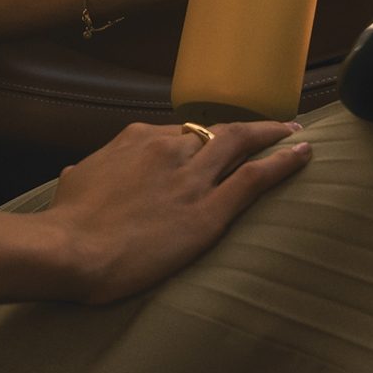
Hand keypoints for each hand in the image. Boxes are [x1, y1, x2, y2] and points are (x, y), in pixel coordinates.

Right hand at [45, 119, 310, 303]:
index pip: (178, 133)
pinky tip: (303, 154)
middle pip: (217, 130)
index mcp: (136, 139)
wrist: (73, 247)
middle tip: (275, 125)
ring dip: (273, 135)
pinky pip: (254, 179)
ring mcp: (191, 178)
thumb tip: (77, 172)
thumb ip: (89, 171)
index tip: (215, 143)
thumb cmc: (69, 219)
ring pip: (241, 143)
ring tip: (295, 132)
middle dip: (249, 126)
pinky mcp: (208, 211)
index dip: (202, 138)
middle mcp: (168, 148)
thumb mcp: (76, 179)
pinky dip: (283, 162)